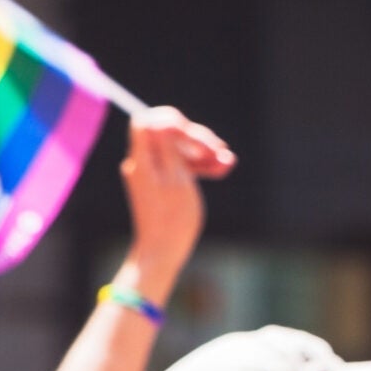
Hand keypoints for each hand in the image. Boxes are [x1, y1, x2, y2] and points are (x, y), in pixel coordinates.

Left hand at [120, 107, 233, 296]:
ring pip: (179, 150)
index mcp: (142, 159)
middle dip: (197, 139)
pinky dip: (199, 166)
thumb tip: (162, 119)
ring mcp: (153, 173)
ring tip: (228, 163)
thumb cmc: (172, 218)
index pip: (149, 121)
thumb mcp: (176, 177)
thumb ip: (168, 146)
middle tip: (220, 150)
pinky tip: (221, 169)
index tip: (193, 135)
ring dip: (204, 153)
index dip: (172, 120)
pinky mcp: (162, 184)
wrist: (163, 251)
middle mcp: (144, 162)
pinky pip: (181, 166)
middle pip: (168, 134)